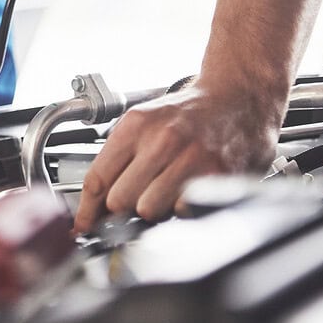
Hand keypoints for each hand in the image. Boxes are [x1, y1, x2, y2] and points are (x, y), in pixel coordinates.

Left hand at [73, 83, 281, 232]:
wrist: (238, 96)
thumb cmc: (190, 113)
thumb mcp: (144, 122)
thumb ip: (119, 159)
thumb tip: (95, 205)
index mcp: (135, 126)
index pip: (97, 179)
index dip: (87, 210)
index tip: (84, 226)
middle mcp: (161, 140)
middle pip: (119, 201)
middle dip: (122, 210)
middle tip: (133, 204)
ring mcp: (190, 158)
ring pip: (148, 210)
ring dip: (153, 212)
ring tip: (164, 195)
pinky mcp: (217, 175)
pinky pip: (183, 212)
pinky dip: (181, 212)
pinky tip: (185, 195)